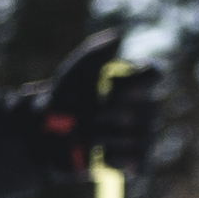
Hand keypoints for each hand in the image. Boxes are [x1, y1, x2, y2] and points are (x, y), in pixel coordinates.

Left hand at [0, 27, 159, 197]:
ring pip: (140, 135)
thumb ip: (93, 54)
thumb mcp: (73, 77)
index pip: (154, 74)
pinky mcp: (136, 161)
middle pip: (148, 107)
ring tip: (87, 137)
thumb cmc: (60, 103)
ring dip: (106, 137)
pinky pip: (140, 160)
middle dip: (111, 113)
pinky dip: (115, 159)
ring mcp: (144, 134)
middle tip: (90, 116)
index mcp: (134, 83)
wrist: (43, 138)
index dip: (137, 81)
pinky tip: (99, 156)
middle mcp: (145, 107)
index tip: (113, 86)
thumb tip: (119, 36)